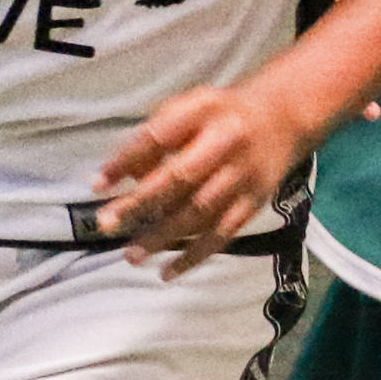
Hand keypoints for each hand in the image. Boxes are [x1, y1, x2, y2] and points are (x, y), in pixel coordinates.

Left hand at [92, 82, 304, 277]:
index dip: (126, 160)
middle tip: (107, 224)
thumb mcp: (189, 107)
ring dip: (163, 236)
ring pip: (200, 211)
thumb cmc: (221, 114)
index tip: (97, 184)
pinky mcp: (254, 202)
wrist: (283, 117)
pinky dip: (195, 256)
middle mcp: (226, 142)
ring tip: (131, 255)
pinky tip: (168, 272)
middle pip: (179, 177)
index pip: (159, 135)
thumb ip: (157, 133)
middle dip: (140, 203)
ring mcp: (243, 175)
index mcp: (205, 110)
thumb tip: (123, 174)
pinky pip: (222, 233)